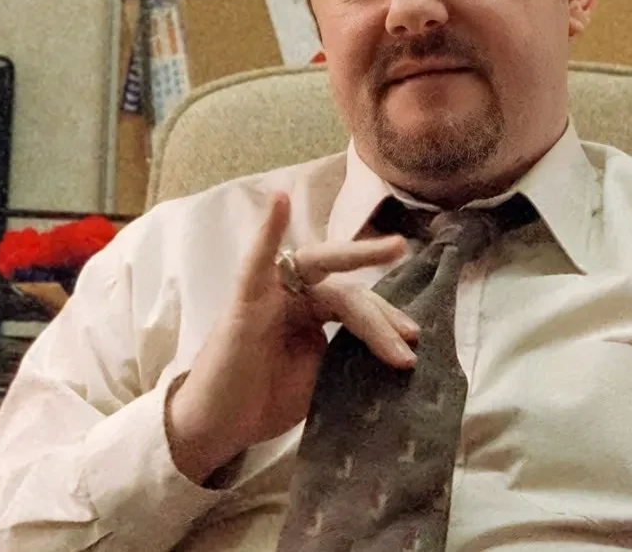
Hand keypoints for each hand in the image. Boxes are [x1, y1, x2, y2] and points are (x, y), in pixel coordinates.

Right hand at [165, 192, 415, 484]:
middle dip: (381, 306)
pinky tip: (280, 202)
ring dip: (356, 257)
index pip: (355, 307)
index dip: (384, 325)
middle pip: (344, 289)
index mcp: (310, 314)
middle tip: (414, 329)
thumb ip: (345, 357)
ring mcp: (267, 295)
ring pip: (319, 270)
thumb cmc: (261, 401)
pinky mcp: (244, 303)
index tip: (411, 350)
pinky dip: (267, 233)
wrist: (217, 429)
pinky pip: (256, 265)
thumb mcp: (318, 379)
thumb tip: (395, 352)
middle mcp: (291, 296)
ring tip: (394, 249)